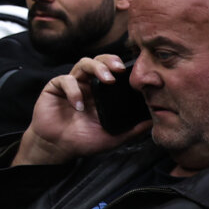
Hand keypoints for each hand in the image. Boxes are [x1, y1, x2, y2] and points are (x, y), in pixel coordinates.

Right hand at [13, 54, 149, 166]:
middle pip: (98, 61)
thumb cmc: (84, 141)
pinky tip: (78, 105)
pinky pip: (65, 80)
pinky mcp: (55, 87)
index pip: (112, 71)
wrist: (58, 148)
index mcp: (101, 93)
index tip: (133, 73)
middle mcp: (87, 84)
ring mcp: (72, 84)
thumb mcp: (113, 137)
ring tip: (106, 80)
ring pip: (83, 63)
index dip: (121, 67)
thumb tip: (153, 123)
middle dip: (109, 61)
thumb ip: (132, 130)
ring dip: (96, 68)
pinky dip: (73, 90)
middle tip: (119, 69)